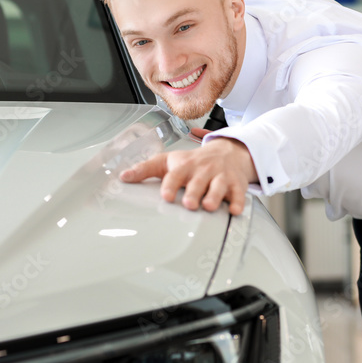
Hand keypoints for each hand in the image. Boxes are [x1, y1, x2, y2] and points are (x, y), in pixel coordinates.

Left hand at [120, 136, 257, 214]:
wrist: (228, 151)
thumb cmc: (194, 161)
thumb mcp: (169, 161)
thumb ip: (146, 169)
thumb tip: (123, 177)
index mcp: (185, 166)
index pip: (175, 175)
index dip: (170, 185)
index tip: (166, 196)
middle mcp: (203, 171)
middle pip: (198, 182)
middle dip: (194, 192)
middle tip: (188, 204)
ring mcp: (220, 177)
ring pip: (218, 187)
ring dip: (214, 196)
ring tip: (208, 206)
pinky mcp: (235, 185)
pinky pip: (238, 194)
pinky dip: (238, 202)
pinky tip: (234, 210)